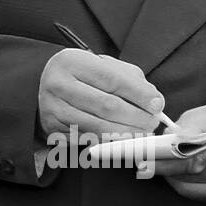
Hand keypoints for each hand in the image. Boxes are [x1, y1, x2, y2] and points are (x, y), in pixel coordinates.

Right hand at [38, 48, 164, 140]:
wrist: (47, 87)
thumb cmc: (83, 75)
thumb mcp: (104, 66)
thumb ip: (131, 79)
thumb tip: (155, 102)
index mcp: (72, 62)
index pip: (112, 79)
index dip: (139, 94)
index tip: (157, 105)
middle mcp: (58, 85)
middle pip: (106, 106)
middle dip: (136, 118)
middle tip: (152, 123)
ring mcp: (53, 109)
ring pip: (98, 127)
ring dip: (127, 134)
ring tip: (142, 134)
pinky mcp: (54, 129)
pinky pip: (88, 140)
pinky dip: (111, 143)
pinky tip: (124, 140)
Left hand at [150, 97, 205, 203]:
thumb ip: (193, 124)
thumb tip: (170, 138)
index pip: (198, 158)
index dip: (168, 159)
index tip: (147, 155)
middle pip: (190, 174)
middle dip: (162, 166)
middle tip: (140, 159)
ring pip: (188, 187)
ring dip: (168, 175)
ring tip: (154, 162)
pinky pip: (195, 194)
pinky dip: (180, 182)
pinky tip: (172, 170)